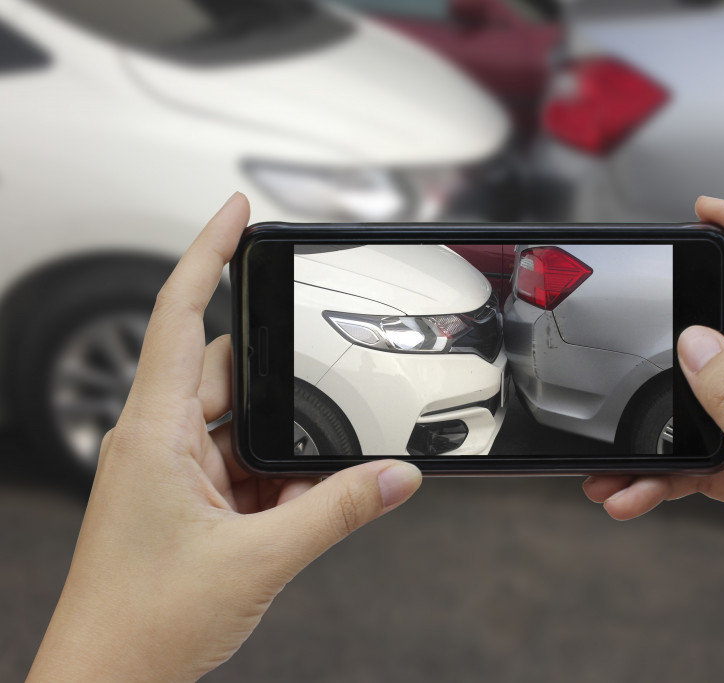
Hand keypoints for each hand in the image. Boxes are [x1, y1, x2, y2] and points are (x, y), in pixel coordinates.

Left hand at [27, 194, 421, 681]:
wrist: (106, 682)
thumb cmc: (142, 624)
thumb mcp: (260, 558)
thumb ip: (338, 512)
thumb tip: (396, 476)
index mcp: (153, 432)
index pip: (179, 315)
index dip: (207, 253)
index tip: (238, 213)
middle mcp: (158, 440)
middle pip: (229, 370)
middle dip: (282, 381)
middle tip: (326, 390)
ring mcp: (171, 471)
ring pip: (242, 425)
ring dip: (282, 445)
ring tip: (306, 479)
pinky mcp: (188, 500)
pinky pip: (243, 466)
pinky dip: (278, 480)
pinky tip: (297, 508)